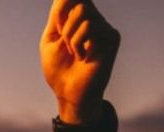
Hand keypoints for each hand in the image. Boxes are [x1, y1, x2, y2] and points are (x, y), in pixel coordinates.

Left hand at [40, 0, 119, 123]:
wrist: (68, 92)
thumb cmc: (58, 68)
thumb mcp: (51, 37)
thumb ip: (58, 13)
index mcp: (77, 19)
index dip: (61, 8)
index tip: (57, 28)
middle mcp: (93, 19)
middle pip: (77, 2)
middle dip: (64, 25)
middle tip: (66, 44)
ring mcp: (103, 27)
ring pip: (83, 12)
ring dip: (71, 36)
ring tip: (75, 53)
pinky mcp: (112, 37)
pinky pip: (91, 27)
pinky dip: (80, 43)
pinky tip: (85, 57)